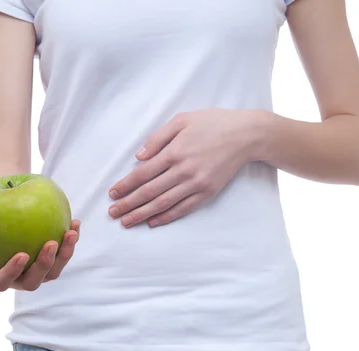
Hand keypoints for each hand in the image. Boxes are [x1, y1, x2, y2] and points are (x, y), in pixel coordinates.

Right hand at [0, 210, 80, 291]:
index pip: (1, 282)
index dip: (12, 273)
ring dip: (65, 254)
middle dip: (44, 266)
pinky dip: (71, 240)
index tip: (22, 254)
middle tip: (51, 243)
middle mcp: (17, 278)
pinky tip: (75, 222)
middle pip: (33, 281)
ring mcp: (36, 271)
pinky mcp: (52, 260)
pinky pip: (64, 254)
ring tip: (70, 232)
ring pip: (53, 270)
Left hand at [108, 108, 259, 226]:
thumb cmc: (212, 123)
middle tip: (113, 213)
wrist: (246, 135)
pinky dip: (167, 216)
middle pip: (150, 192)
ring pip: (164, 203)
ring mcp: (197, 184)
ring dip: (143, 214)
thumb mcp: (182, 120)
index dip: (125, 185)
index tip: (112, 193)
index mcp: (174, 151)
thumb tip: (139, 157)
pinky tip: (153, 222)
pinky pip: (183, 208)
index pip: (143, 173)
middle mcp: (184, 171)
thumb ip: (157, 138)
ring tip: (127, 221)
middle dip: (129, 204)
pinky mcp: (208, 192)